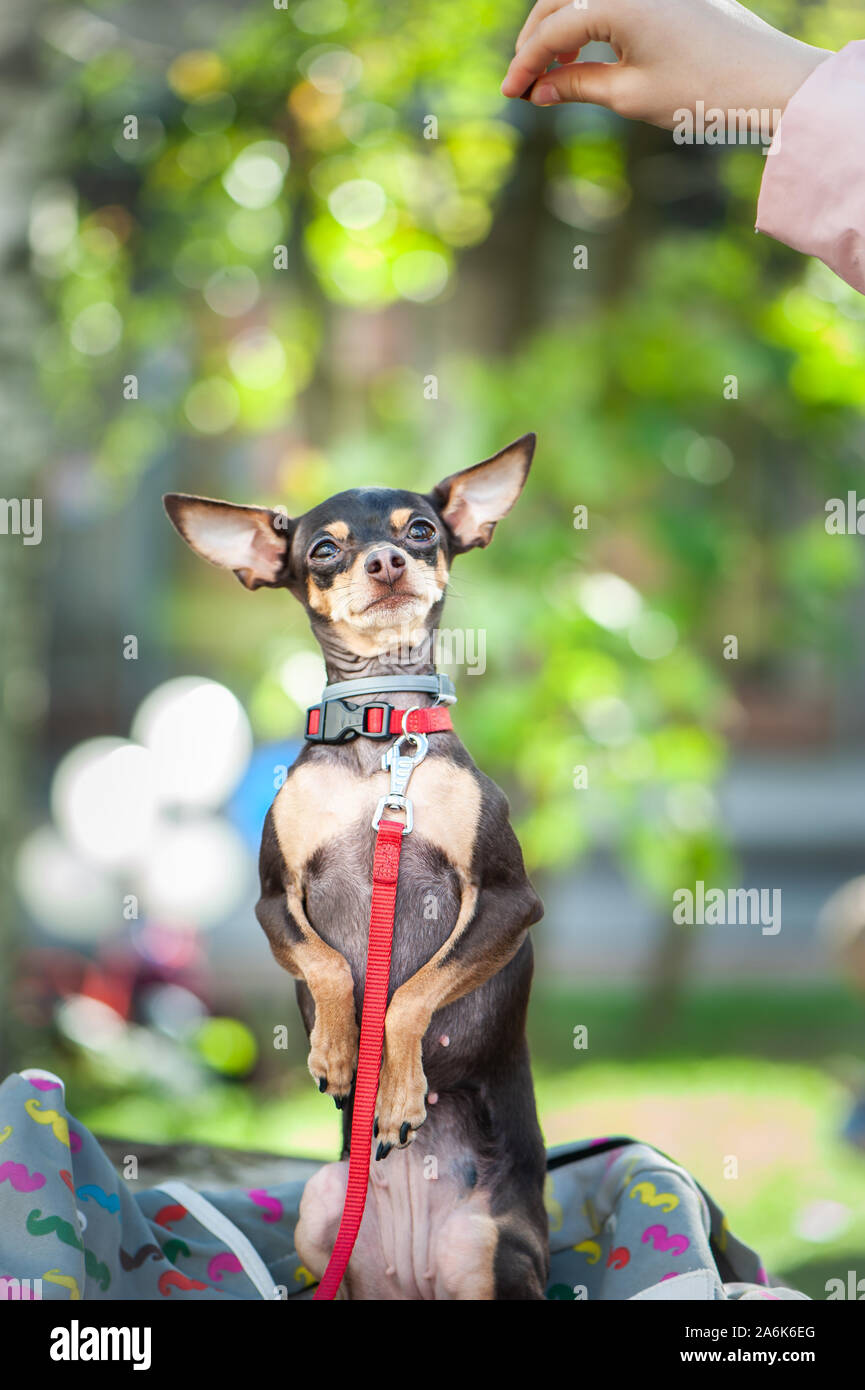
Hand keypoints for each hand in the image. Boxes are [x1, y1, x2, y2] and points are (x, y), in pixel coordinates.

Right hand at [501, 0, 830, 132]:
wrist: (768, 81)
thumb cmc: (702, 91)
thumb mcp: (631, 95)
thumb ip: (579, 86)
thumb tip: (542, 90)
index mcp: (619, 0)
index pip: (554, 29)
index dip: (527, 63)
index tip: (512, 94)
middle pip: (561, 2)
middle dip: (537, 40)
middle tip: (525, 80)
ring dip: (561, 30)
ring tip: (552, 72)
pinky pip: (613, 0)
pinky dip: (591, 24)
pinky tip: (586, 55)